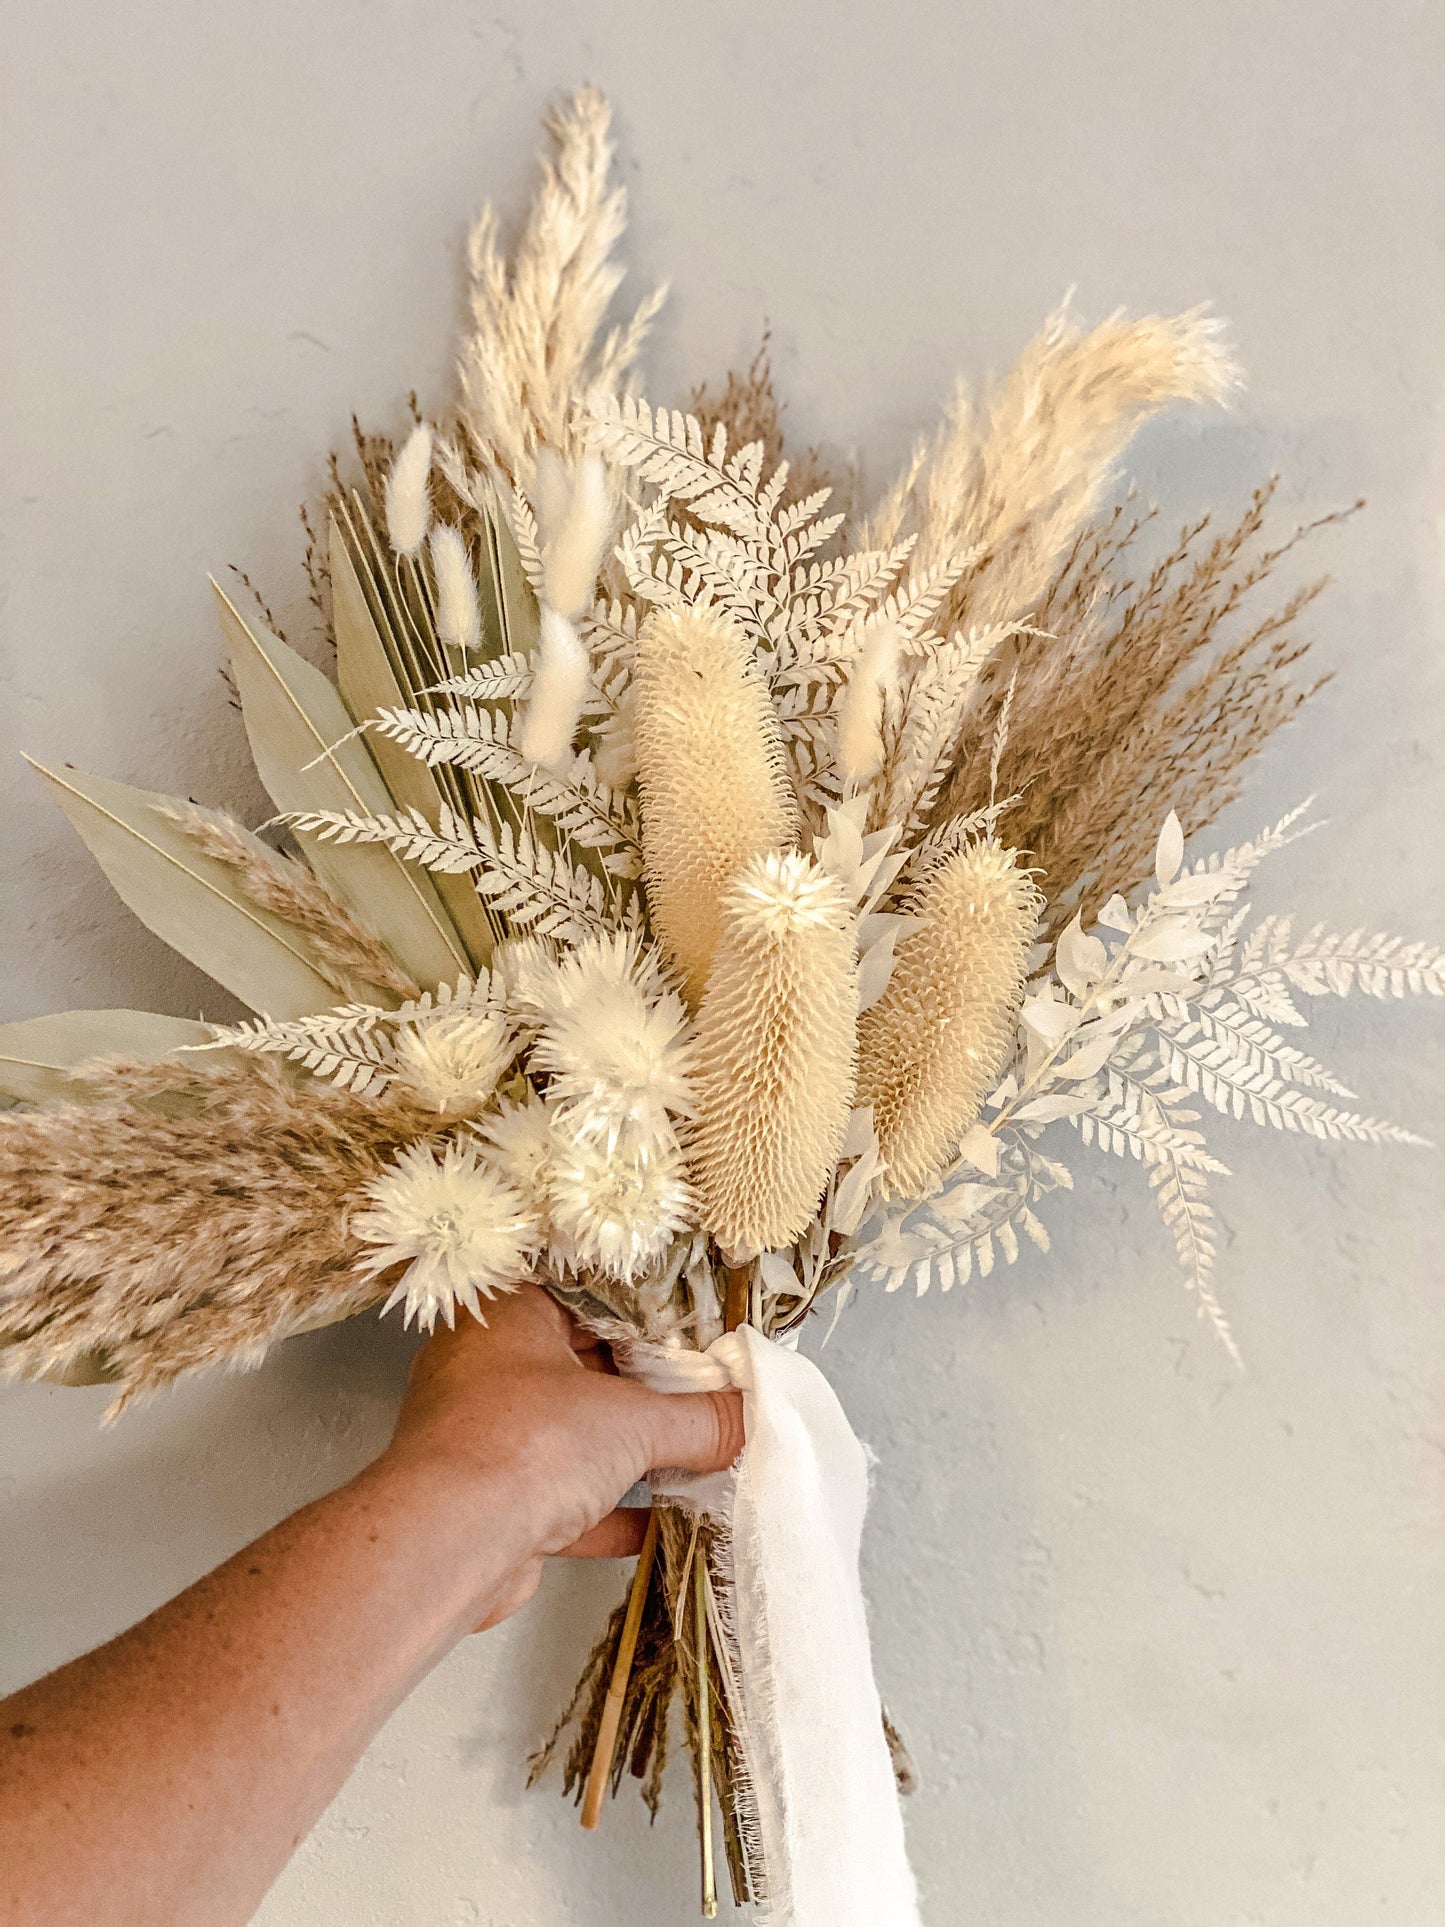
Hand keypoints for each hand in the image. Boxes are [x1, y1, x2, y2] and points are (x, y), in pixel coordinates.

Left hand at [384, 1282, 743, 1626]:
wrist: (448, 1544)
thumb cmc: (522, 1444)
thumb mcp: (632, 1420)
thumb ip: (699, 1419)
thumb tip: (749, 1418)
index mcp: (510, 1315)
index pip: (591, 1298)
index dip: (651, 1316)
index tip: (702, 1332)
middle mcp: (489, 1367)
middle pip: (584, 1367)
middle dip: (647, 1390)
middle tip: (709, 1393)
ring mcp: (487, 1435)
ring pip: (573, 1436)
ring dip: (630, 1453)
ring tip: (697, 1454)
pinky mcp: (494, 1501)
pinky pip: (564, 1498)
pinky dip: (611, 1510)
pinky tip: (662, 1523)